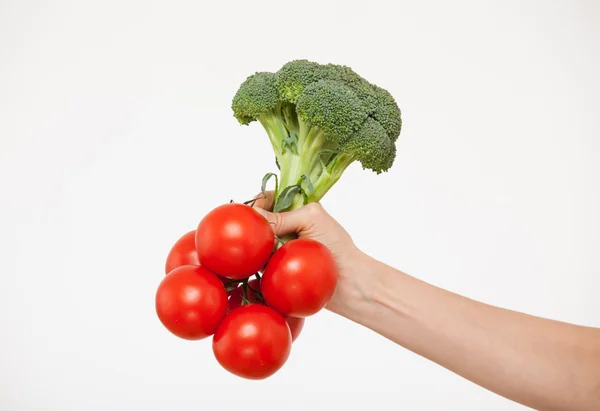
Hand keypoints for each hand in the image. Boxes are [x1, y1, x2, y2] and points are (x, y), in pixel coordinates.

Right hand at [252, 192, 366, 312]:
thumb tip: (253, 214)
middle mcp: (285, 231)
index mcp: (294, 212)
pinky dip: (253, 278)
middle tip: (250, 237)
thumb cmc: (336, 246)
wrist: (349, 282)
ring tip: (250, 257)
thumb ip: (282, 216)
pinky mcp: (279, 274)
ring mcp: (280, 254)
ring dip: (252, 254)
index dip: (258, 204)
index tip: (251, 213)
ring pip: (256, 250)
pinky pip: (260, 275)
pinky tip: (249, 278)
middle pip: (258, 226)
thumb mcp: (310, 220)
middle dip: (253, 230)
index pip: (268, 200)